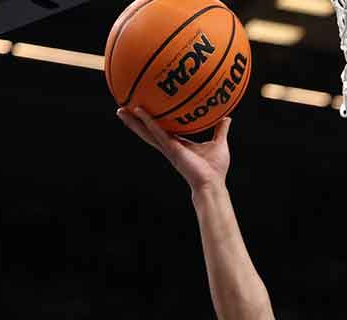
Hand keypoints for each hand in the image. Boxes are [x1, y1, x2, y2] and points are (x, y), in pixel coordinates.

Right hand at [115, 106, 231, 191]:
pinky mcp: (170, 149)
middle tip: (123, 108)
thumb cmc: (216, 169)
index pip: (162, 129)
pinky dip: (148, 122)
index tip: (145, 111)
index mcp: (178, 144)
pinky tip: (139, 111)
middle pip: (148, 130)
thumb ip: (220, 129)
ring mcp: (168, 148)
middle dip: (135, 121)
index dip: (153, 121)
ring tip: (120, 110)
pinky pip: (157, 132)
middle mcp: (169, 145)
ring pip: (147, 132)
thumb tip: (227, 116)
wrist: (212, 183)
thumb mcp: (219, 143)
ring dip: (133, 122)